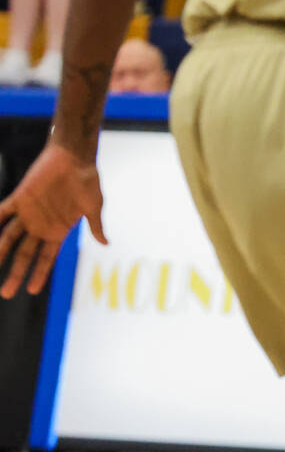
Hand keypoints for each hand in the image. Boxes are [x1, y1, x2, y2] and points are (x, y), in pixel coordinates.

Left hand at [0, 143, 106, 298]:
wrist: (75, 158)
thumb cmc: (87, 181)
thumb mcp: (94, 207)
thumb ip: (95, 226)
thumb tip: (106, 244)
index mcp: (58, 230)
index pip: (45, 258)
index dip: (38, 274)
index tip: (30, 291)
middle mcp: (40, 225)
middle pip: (24, 254)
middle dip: (15, 273)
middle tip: (6, 293)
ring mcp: (28, 213)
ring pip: (8, 238)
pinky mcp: (19, 198)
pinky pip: (1, 213)